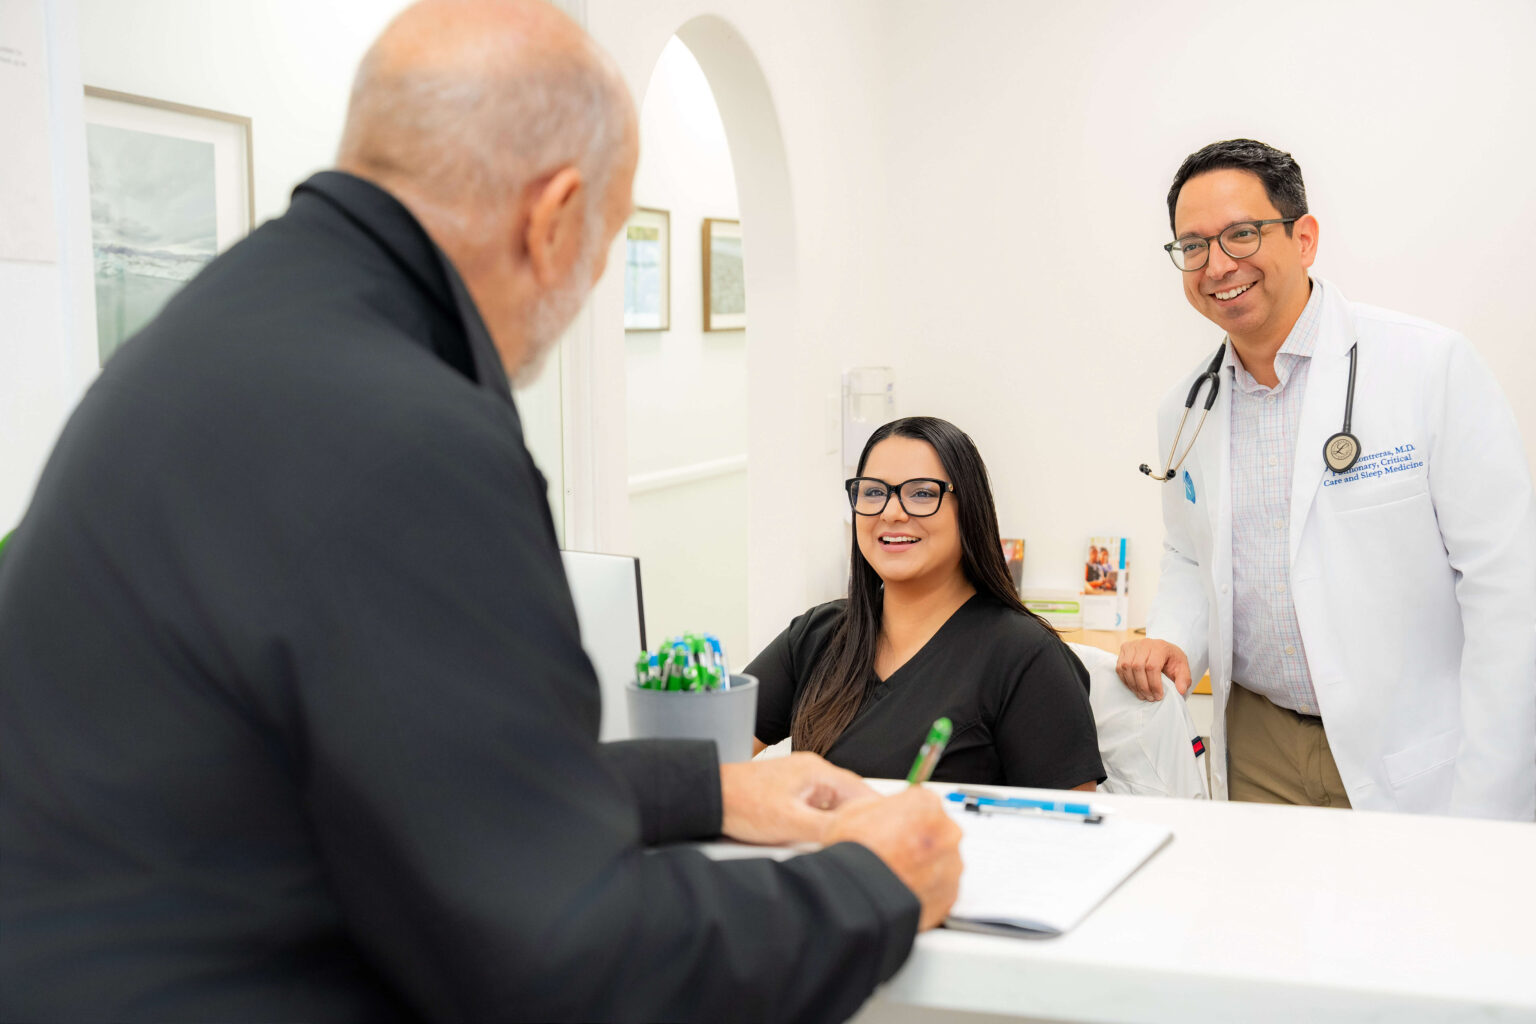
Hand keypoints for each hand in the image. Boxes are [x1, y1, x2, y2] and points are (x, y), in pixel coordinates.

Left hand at [719, 752, 878, 845]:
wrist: (709, 796)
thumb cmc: (743, 803)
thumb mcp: (790, 824)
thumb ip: (827, 830)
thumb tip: (858, 838)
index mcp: (819, 772)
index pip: (862, 792)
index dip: (877, 815)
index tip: (888, 833)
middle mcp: (813, 772)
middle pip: (849, 800)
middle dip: (857, 822)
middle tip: (868, 845)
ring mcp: (801, 781)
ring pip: (833, 806)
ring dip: (837, 825)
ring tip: (843, 845)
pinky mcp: (790, 792)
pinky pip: (817, 808)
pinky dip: (821, 824)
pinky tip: (817, 840)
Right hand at [823, 788, 962, 931]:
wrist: (855, 897)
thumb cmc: (853, 855)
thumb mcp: (855, 810)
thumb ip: (882, 806)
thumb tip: (883, 812)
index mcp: (926, 805)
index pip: (924, 803)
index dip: (905, 817)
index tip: (896, 828)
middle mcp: (946, 832)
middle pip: (937, 831)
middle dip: (919, 841)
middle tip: (893, 854)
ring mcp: (951, 864)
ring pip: (941, 862)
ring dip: (924, 868)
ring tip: (894, 876)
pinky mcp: (950, 895)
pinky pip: (941, 889)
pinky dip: (926, 891)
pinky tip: (902, 891)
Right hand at [1116, 638, 1191, 700]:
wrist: (1162, 649)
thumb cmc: (1171, 658)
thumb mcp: (1182, 667)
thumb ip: (1184, 679)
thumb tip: (1181, 690)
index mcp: (1159, 646)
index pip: (1152, 666)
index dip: (1154, 684)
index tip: (1158, 696)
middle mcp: (1144, 644)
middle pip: (1137, 667)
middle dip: (1143, 687)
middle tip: (1150, 698)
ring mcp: (1132, 646)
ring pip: (1126, 668)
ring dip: (1133, 685)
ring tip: (1143, 695)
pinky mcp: (1124, 650)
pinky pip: (1120, 668)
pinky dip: (1126, 681)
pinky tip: (1134, 688)